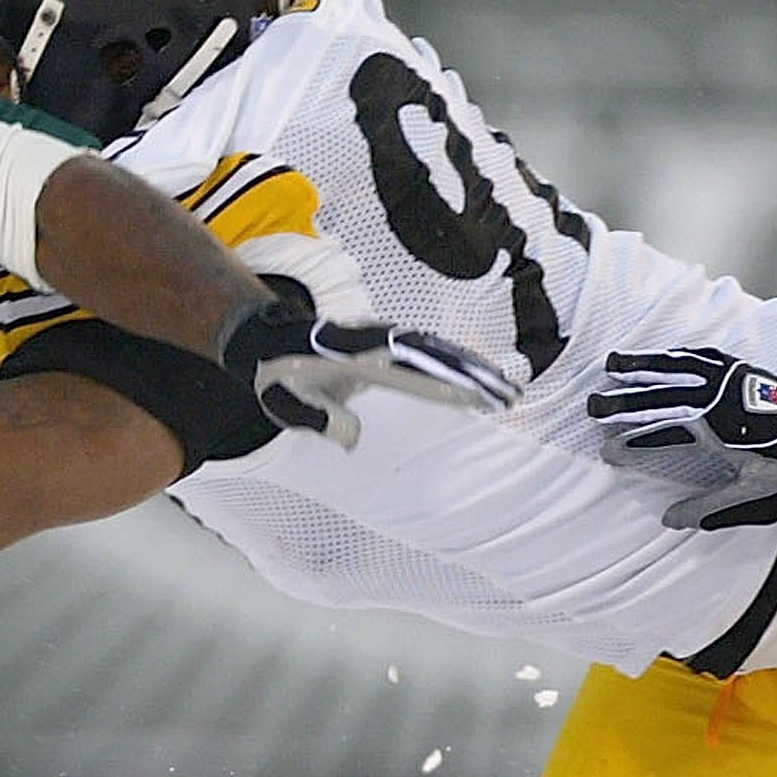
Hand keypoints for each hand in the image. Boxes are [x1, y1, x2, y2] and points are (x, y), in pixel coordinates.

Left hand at [218, 264, 514, 448]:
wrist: (266, 339)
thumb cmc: (276, 375)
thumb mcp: (285, 404)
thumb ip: (316, 421)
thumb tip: (350, 438)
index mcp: (354, 355)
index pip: (409, 366)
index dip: (444, 378)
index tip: (476, 391)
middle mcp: (375, 340)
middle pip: (434, 355)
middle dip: (475, 375)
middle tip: (510, 396)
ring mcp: (383, 338)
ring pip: (437, 350)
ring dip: (474, 369)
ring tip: (507, 390)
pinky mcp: (386, 343)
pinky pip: (427, 352)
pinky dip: (456, 364)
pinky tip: (480, 377)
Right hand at [586, 345, 776, 530]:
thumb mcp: (751, 495)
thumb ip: (708, 507)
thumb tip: (670, 520)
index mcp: (715, 430)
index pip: (661, 437)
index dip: (630, 444)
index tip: (606, 451)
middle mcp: (716, 400)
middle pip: (658, 398)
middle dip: (622, 402)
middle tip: (592, 407)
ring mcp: (728, 380)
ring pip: (674, 369)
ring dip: (641, 367)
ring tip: (612, 365)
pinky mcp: (741, 369)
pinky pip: (699, 357)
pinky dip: (674, 356)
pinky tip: (660, 356)